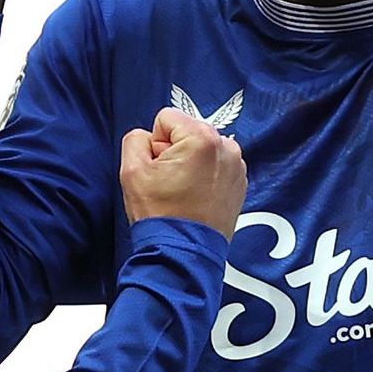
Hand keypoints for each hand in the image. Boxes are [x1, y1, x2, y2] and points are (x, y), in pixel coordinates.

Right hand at [122, 102, 243, 233]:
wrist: (183, 253)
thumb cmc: (159, 213)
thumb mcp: (132, 171)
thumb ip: (135, 139)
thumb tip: (148, 137)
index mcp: (202, 137)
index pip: (166, 119)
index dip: (155, 143)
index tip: (159, 170)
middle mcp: (226, 146)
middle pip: (186, 132)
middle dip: (174, 151)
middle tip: (169, 182)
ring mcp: (237, 166)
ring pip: (201, 148)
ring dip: (190, 163)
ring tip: (183, 191)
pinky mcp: (240, 183)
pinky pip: (216, 165)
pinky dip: (205, 176)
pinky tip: (196, 197)